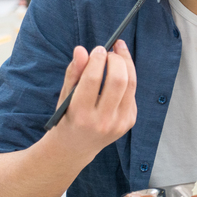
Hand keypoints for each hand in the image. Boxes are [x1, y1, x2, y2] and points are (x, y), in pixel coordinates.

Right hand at [50, 40, 137, 158]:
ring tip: (118, 54)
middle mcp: (102, 121)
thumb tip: (81, 50)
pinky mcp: (130, 122)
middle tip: (110, 51)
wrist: (75, 147)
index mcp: (81, 114)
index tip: (98, 49)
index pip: (93, 80)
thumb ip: (73, 73)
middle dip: (116, 60)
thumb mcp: (64, 97)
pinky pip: (132, 93)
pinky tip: (119, 74)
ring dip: (126, 64)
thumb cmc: (67, 117)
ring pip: (131, 84)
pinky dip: (127, 79)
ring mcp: (119, 123)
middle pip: (118, 80)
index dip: (97, 60)